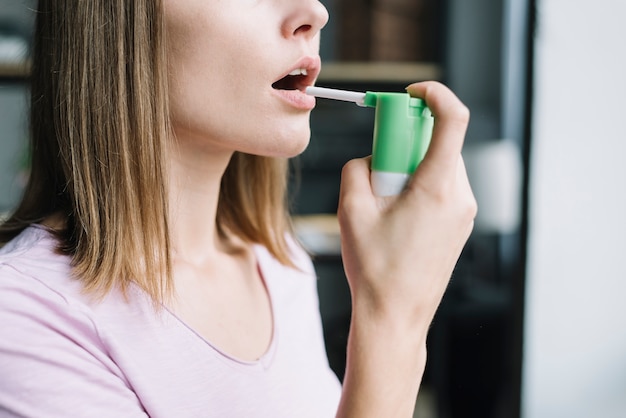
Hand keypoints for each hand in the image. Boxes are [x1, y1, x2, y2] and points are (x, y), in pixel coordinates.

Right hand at [338, 81, 475, 330]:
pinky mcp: (459, 225)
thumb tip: (370, 159)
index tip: (411, 93)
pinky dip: (417, 186)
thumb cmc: (375, 270)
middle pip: (439, 142)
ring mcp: (464, 213)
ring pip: (438, 164)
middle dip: (405, 141)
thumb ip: (357, 169)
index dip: (433, 94)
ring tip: (384, 204)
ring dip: (409, 168)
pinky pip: (441, 187)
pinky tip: (396, 216)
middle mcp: (460, 196)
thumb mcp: (351, 210)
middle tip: (378, 166)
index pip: (452, 118)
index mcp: (438, 188)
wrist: (395, 316)